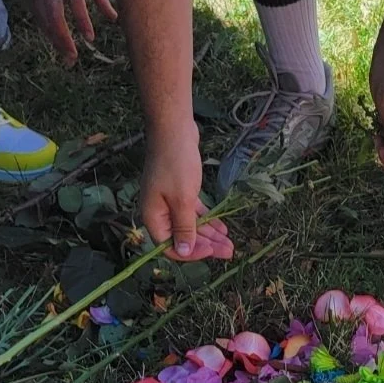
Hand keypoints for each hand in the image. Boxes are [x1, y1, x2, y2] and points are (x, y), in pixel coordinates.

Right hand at [15, 0, 116, 64]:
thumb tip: (114, 18)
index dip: (82, 19)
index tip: (90, 37)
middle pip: (54, 13)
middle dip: (63, 37)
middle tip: (73, 57)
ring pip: (43, 17)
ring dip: (54, 38)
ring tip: (66, 56)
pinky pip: (36, 13)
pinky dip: (45, 29)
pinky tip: (54, 41)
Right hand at [141, 126, 234, 261]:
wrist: (174, 129)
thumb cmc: (176, 164)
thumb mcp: (183, 200)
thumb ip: (184, 228)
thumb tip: (183, 251)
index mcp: (153, 217)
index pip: (169, 247)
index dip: (191, 253)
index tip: (212, 251)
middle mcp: (159, 212)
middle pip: (183, 237)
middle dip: (207, 245)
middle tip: (230, 251)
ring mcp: (168, 201)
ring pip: (190, 225)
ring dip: (209, 234)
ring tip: (230, 242)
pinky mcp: (179, 191)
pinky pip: (193, 212)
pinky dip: (207, 219)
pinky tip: (222, 227)